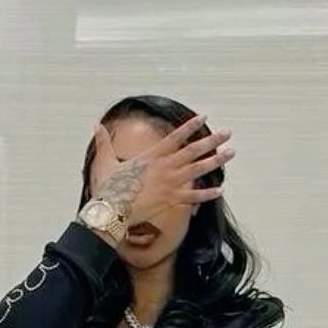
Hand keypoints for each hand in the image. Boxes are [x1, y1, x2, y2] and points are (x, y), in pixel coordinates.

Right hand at [90, 113, 233, 223]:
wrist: (111, 210)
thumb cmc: (108, 187)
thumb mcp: (104, 161)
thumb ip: (103, 143)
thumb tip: (97, 126)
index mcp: (151, 155)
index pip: (175, 136)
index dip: (190, 126)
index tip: (203, 117)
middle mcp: (165, 166)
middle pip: (193, 150)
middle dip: (212, 141)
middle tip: (227, 133)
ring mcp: (170, 183)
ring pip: (198, 169)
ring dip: (216, 160)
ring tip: (231, 153)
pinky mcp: (171, 199)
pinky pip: (194, 196)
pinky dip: (208, 194)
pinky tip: (221, 190)